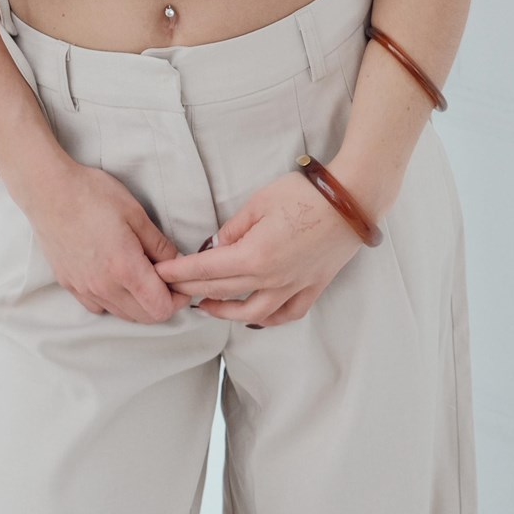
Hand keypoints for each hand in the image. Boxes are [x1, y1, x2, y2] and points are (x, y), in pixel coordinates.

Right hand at [23, 161, 184, 322]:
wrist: (48, 191)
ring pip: (121, 314)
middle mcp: (104, 287)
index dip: (177, 299)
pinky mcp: (69, 285)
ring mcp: (84, 289)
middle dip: (160, 303)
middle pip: (143, 317)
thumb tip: (176, 263)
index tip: (180, 282)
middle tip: (164, 278)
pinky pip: (98, 307)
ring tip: (140, 276)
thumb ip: (159, 244)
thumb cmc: (92, 195)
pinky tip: (114, 278)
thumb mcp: (135, 213)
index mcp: (125, 270)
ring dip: (138, 303)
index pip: (161, 309)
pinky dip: (113, 301)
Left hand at [152, 168, 365, 325]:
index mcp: (254, 257)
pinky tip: (253, 317)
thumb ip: (233, 228)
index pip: (206, 271)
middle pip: (222, 292)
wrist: (351, 201)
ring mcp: (293, 287)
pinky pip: (285, 314)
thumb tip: (215, 247)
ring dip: (224, 312)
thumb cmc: (305, 195)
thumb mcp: (259, 202)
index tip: (161, 274)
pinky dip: (266, 319)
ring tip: (205, 307)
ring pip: (252, 313)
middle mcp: (272, 280)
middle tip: (171, 288)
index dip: (180, 273)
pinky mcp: (312, 287)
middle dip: (192, 291)